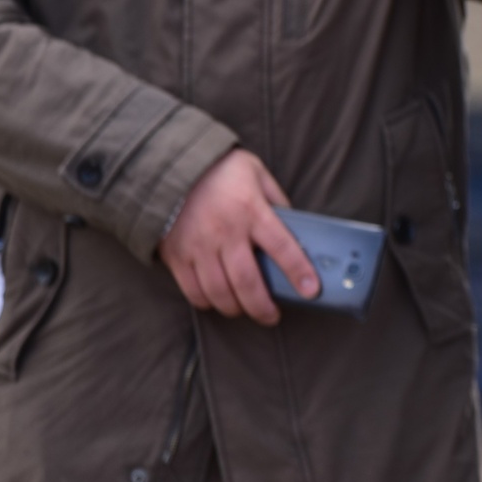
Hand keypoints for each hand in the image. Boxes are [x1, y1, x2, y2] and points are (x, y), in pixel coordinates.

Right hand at [157, 149, 317, 325]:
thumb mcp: (257, 173)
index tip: (311, 291)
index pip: (282, 247)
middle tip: (272, 316)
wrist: (171, 164)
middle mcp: (226, 231)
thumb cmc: (220, 169)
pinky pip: (193, 291)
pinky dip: (208, 302)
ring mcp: (199, 246)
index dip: (298, 272)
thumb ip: (276, 199)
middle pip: (248, 282)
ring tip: (246, 309)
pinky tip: (218, 300)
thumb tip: (293, 225)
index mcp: (251, 210)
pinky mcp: (177, 255)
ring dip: (236, 308)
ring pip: (220, 293)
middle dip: (263, 307)